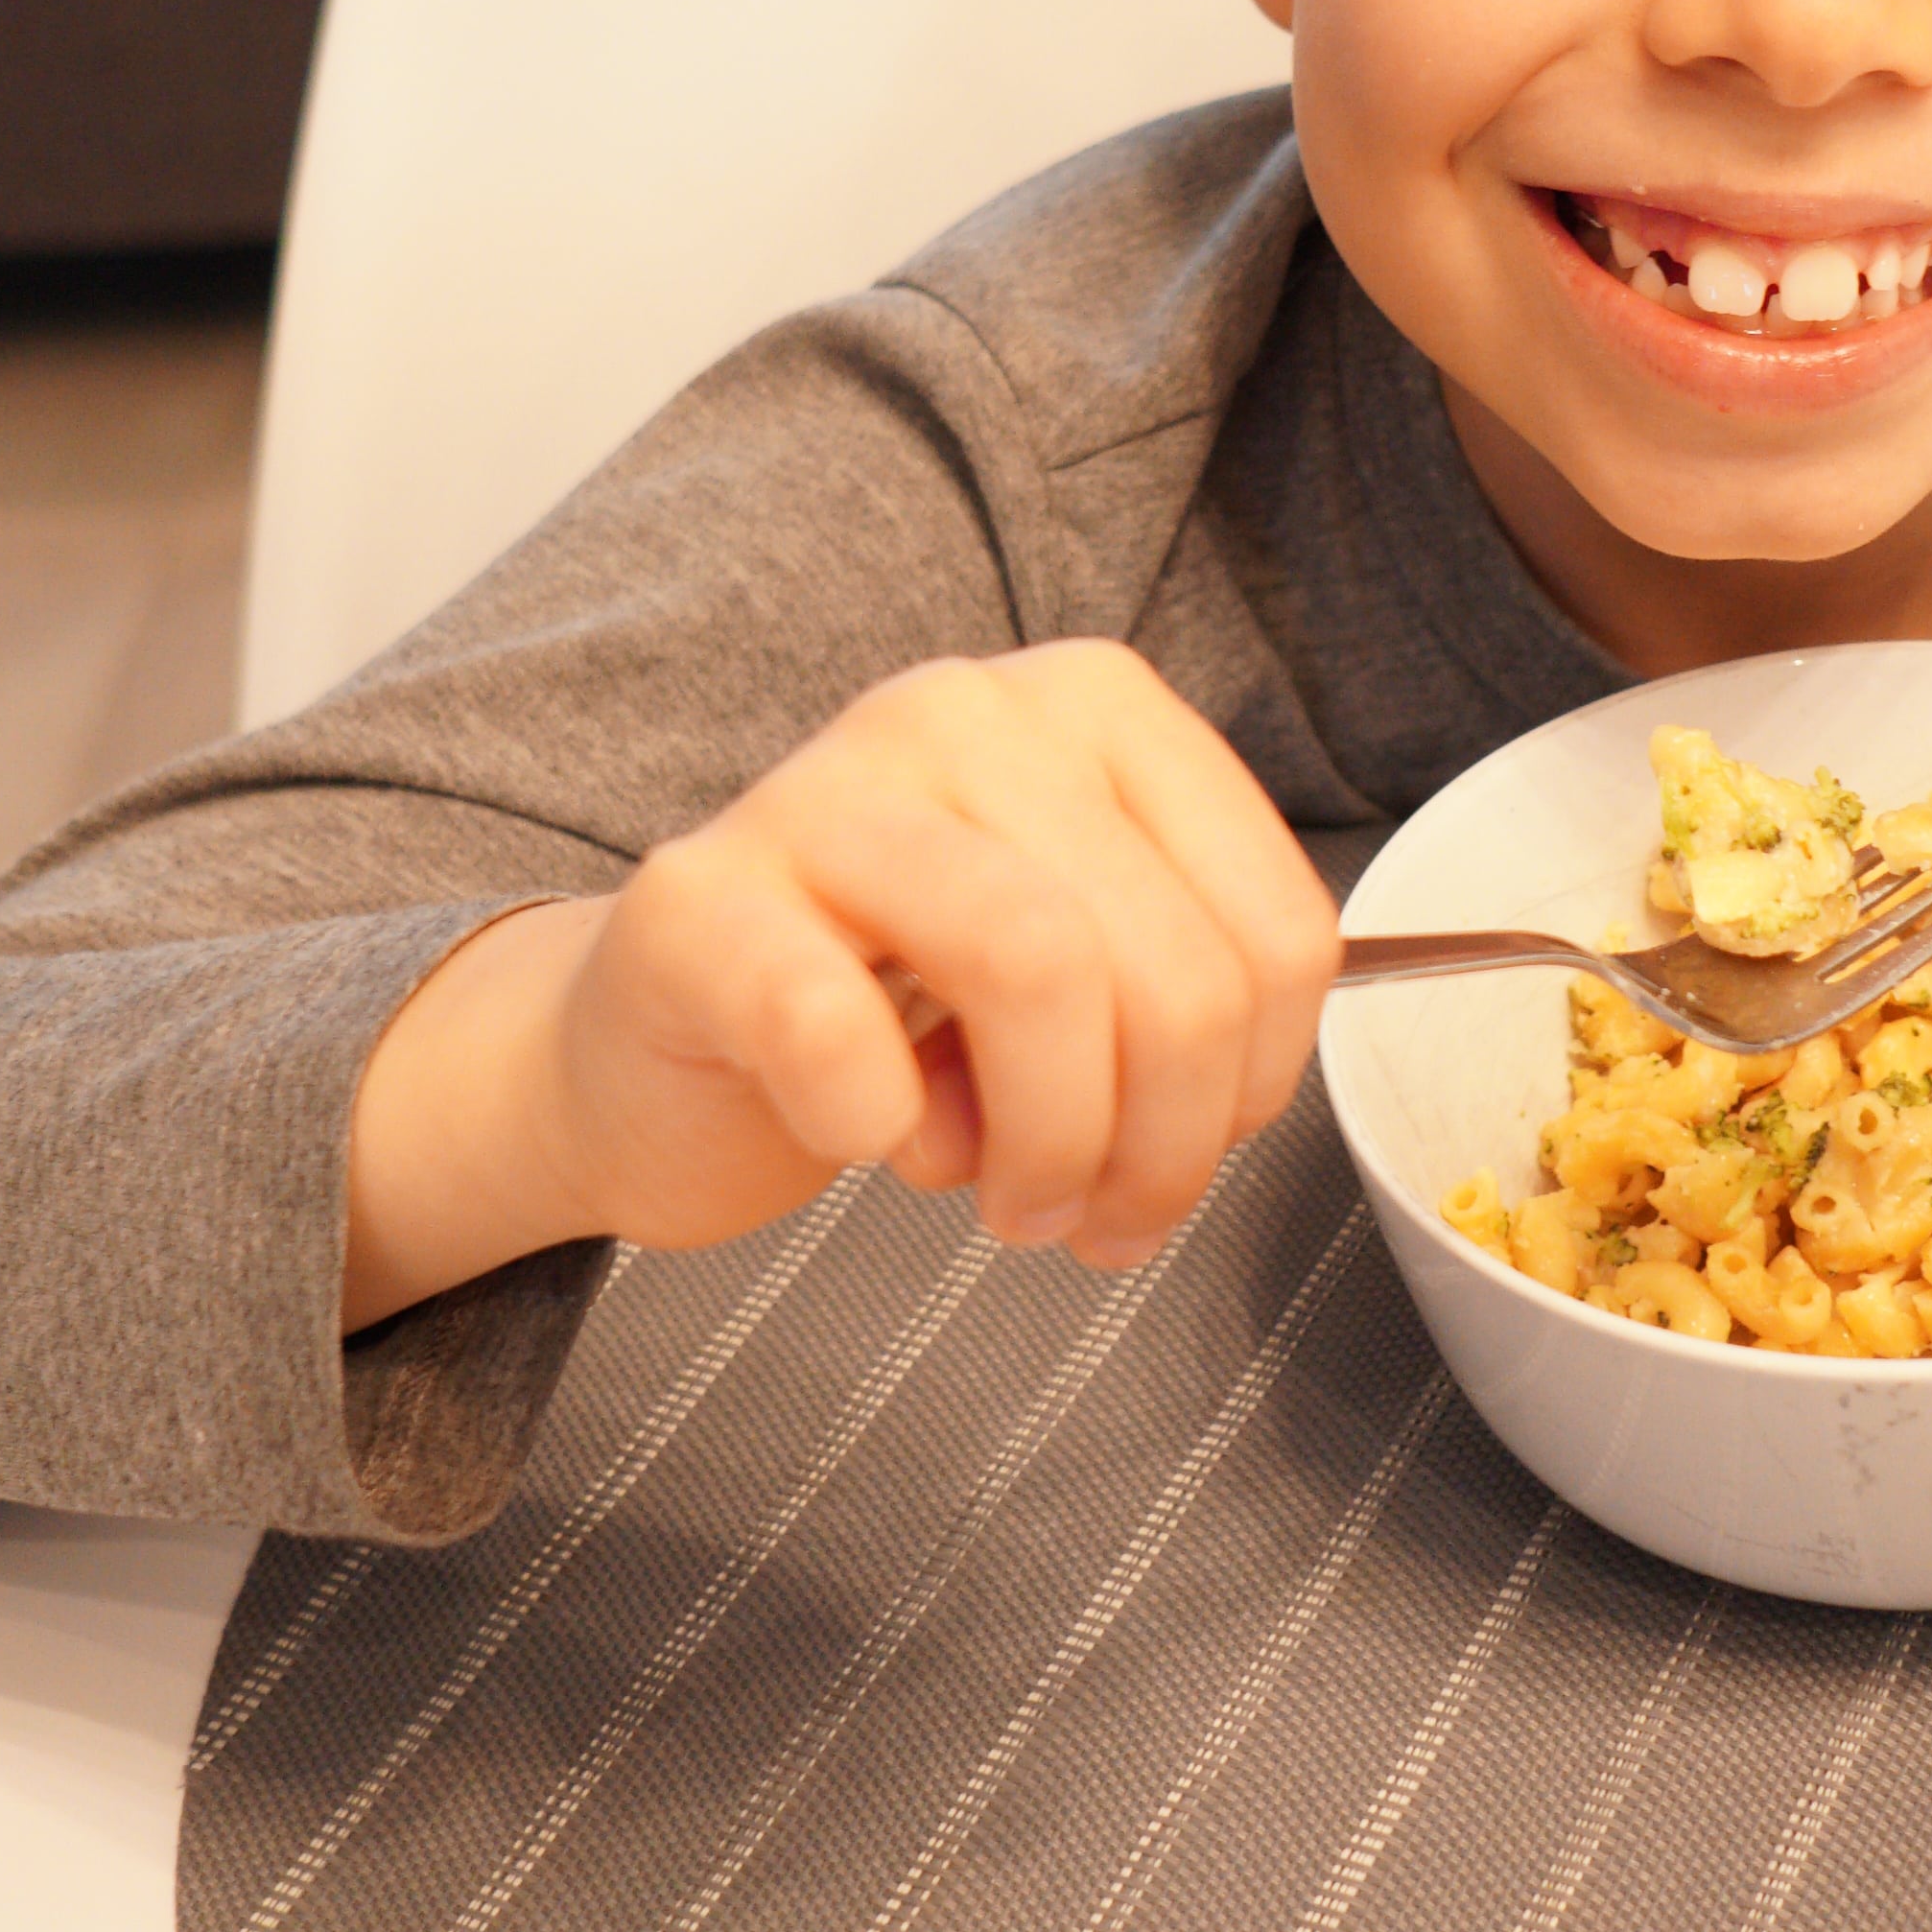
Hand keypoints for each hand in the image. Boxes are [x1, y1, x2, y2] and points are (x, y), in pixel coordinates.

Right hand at [340, 646, 1342, 1326]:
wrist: (658, 1054)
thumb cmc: (889, 1017)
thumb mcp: (1084, 976)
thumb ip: (1185, 994)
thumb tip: (1242, 1090)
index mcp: (1095, 712)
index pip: (1273, 927)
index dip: (1258, 1087)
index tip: (1192, 1152)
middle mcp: (967, 713)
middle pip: (1172, 969)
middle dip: (1161, 1150)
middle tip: (1091, 1220)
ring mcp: (821, 787)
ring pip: (1035, 968)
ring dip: (1048, 1145)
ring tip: (1005, 1202)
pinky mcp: (695, 897)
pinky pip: (834, 1028)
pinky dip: (877, 1127)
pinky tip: (865, 1135)